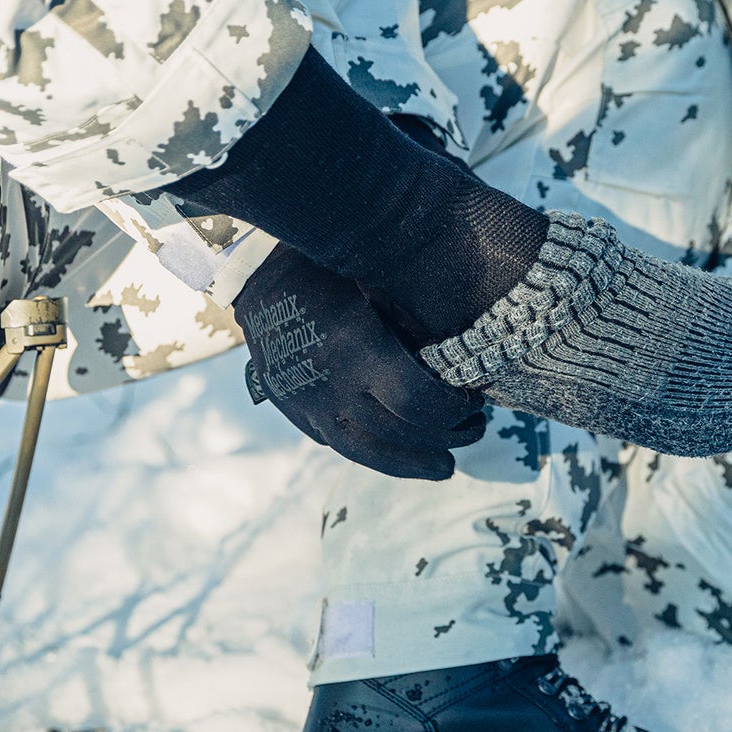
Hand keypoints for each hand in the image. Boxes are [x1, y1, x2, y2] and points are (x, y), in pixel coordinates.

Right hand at [236, 242, 485, 479]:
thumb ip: (414, 319)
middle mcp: (333, 384)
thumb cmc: (328, 265)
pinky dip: (375, 454)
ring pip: (368, 452)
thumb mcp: (377, 278)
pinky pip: (340, 445)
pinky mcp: (295, 411)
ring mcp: (309, 403)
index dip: (453, 410)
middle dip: (446, 436)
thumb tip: (463, 356)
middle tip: (476, 430)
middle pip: (401, 432)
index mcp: (358, 348)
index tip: (475, 401)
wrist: (255, 275)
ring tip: (446, 466)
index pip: (419, 401)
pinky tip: (402, 455)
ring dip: (413, 462)